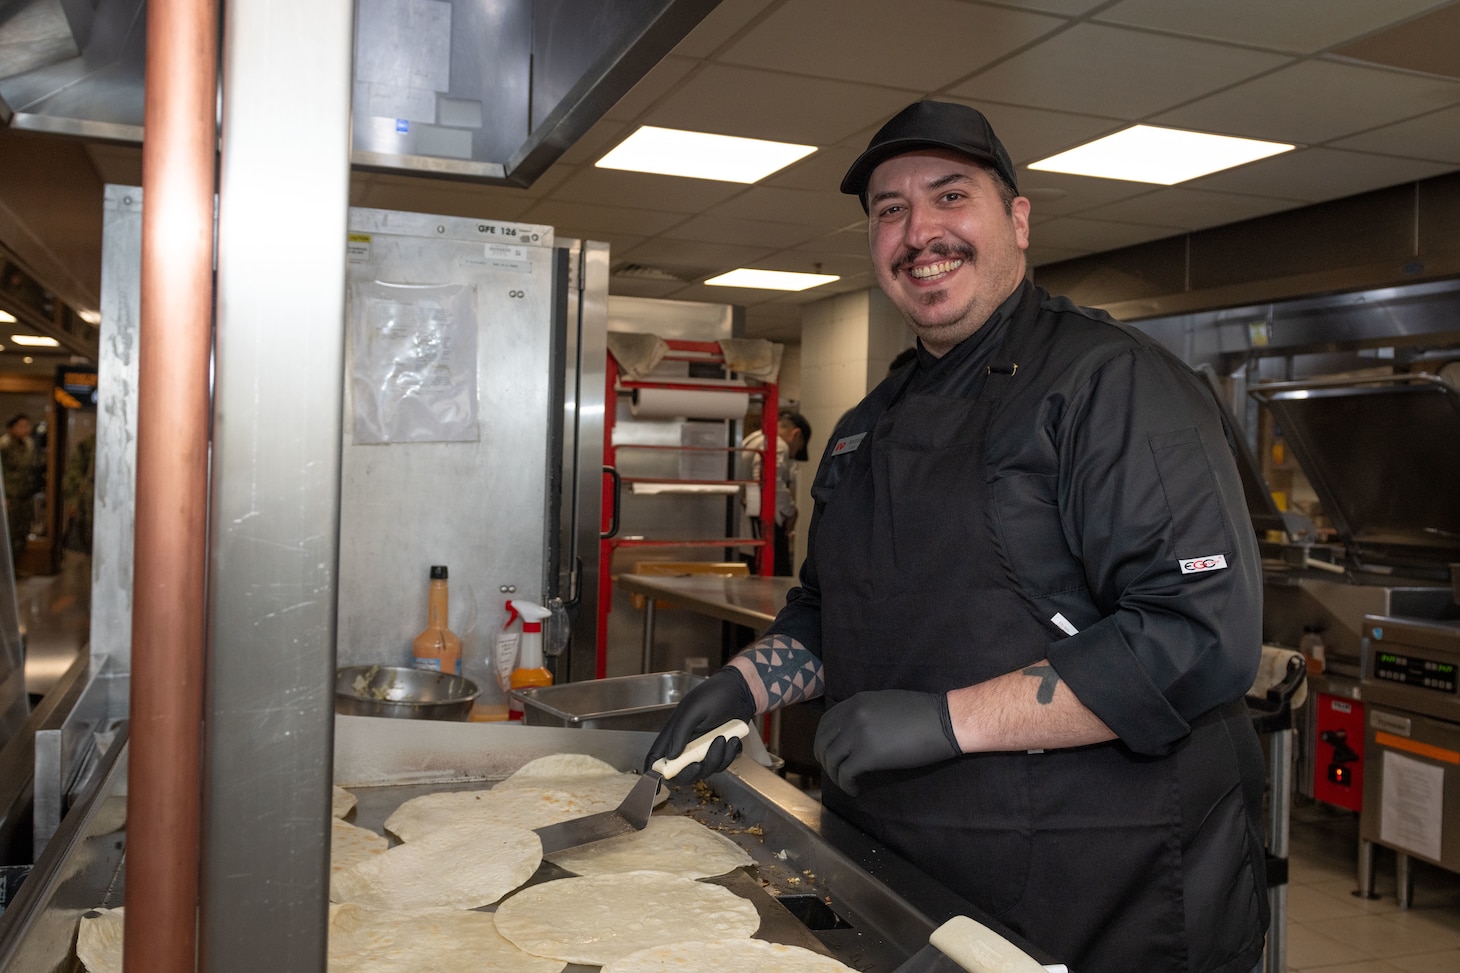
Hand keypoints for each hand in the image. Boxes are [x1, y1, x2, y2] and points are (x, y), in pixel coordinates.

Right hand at [644, 668, 755, 781]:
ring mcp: (704, 749)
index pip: (657, 756)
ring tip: (724, 738)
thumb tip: (670, 756)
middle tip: (700, 762)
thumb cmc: (716, 694)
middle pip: (681, 772)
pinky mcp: (719, 750)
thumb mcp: (694, 711)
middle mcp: (686, 744)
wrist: (743, 692)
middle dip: (692, 771)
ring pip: (705, 770)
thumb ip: (680, 733)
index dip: (653, 771)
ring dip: (716, 758)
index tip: (657, 782)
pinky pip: (721, 764)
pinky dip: (729, 754)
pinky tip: (733, 739)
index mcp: (674, 733)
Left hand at [814, 690, 960, 796]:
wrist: (944, 721)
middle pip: (822, 742)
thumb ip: (865, 713)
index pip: (825, 723)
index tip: (830, 753)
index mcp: (855, 702)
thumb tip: (854, 731)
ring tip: (846, 783)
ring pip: (830, 759)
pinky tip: (855, 790)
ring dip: (834, 775)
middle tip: (834, 771)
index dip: (823, 741)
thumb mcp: (886, 704)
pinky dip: (845, 785)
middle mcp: (851, 716)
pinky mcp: (867, 755)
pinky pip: (844, 774)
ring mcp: (857, 735)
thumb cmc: (923, 713)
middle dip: (824, 759)